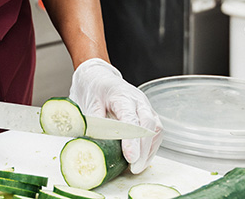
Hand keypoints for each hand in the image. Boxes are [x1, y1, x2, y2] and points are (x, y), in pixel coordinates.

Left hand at [69, 58, 162, 173]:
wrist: (99, 77)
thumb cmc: (94, 90)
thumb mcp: (88, 104)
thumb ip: (94, 124)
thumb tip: (95, 146)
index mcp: (121, 94)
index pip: (131, 118)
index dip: (132, 139)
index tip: (130, 157)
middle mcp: (138, 100)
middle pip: (149, 124)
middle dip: (144, 149)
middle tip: (135, 167)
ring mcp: (145, 106)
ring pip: (156, 129)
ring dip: (149, 150)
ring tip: (138, 167)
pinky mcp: (148, 114)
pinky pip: (156, 132)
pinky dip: (150, 148)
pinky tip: (142, 159)